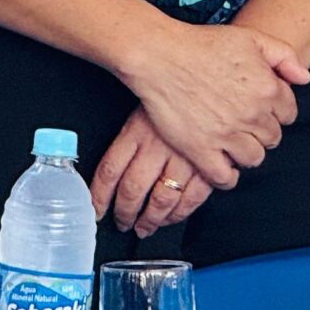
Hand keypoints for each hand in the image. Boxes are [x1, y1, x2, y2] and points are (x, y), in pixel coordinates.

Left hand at [92, 105, 212, 236]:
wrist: (213, 81)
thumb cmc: (175, 92)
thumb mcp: (143, 104)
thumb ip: (130, 135)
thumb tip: (111, 165)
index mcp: (136, 131)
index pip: (109, 170)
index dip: (99, 195)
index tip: (96, 209)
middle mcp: (157, 148)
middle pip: (132, 190)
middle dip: (124, 212)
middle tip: (121, 223)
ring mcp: (183, 160)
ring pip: (161, 200)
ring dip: (151, 219)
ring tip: (144, 227)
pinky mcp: (207, 168)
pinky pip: (191, 199)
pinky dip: (179, 214)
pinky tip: (171, 218)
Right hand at [119, 22, 309, 188]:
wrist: (158, 54)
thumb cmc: (200, 43)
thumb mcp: (248, 37)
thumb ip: (283, 54)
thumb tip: (304, 78)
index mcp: (267, 88)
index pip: (288, 113)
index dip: (273, 110)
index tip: (257, 106)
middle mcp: (252, 114)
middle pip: (272, 138)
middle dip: (260, 130)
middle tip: (240, 121)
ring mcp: (227, 134)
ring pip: (253, 158)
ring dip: (245, 151)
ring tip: (230, 140)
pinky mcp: (201, 149)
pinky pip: (224, 177)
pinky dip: (226, 175)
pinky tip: (220, 164)